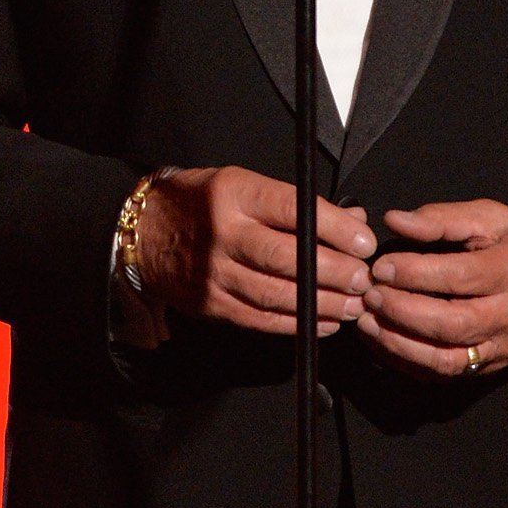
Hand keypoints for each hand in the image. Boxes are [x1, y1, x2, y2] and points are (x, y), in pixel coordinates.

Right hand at [134, 166, 373, 338]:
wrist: (143, 234)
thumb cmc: (199, 204)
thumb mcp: (242, 184)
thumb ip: (296, 204)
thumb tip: (352, 220)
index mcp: (235, 194)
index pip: (295, 210)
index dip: (335, 228)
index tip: (364, 242)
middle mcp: (224, 233)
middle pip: (288, 257)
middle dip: (334, 272)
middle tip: (363, 279)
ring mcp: (215, 273)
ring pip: (277, 294)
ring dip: (322, 303)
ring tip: (352, 305)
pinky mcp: (211, 304)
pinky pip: (261, 319)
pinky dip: (296, 324)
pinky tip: (322, 322)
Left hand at [359, 200, 507, 377]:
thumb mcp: (494, 217)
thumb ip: (443, 218)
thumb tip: (395, 221)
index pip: (458, 277)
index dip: (414, 273)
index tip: (380, 266)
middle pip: (450, 324)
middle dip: (402, 311)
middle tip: (369, 294)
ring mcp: (502, 347)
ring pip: (446, 359)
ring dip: (400, 344)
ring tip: (368, 321)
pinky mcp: (493, 367)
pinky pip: (447, 373)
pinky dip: (410, 362)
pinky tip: (385, 342)